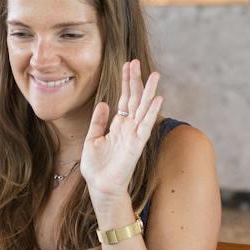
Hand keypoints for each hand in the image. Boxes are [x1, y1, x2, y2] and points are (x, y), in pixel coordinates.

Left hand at [80, 60, 161, 204]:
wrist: (100, 187)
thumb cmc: (97, 167)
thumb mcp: (92, 139)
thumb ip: (98, 121)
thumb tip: (103, 103)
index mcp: (118, 125)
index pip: (124, 98)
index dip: (126, 82)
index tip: (128, 64)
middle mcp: (128, 127)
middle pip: (135, 99)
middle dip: (136, 81)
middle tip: (137, 62)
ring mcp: (134, 135)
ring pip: (143, 109)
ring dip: (149, 92)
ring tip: (155, 75)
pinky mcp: (136, 145)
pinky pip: (145, 126)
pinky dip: (151, 112)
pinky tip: (157, 99)